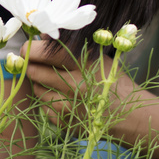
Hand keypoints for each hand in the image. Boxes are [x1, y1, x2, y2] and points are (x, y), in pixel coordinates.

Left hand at [23, 40, 158, 142]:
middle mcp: (74, 86)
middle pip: (34, 71)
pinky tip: (63, 98)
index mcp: (84, 65)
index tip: (30, 47)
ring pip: (36, 89)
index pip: (44, 53)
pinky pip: (43, 107)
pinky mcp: (63, 123)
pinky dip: (48, 101)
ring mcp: (68, 107)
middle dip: (31, 65)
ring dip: (40, 83)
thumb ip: (69, 45)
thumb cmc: (112, 80)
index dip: (31, 48)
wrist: (129, 115)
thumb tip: (44, 35)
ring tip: (56, 80)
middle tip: (36, 61)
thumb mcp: (97, 57)